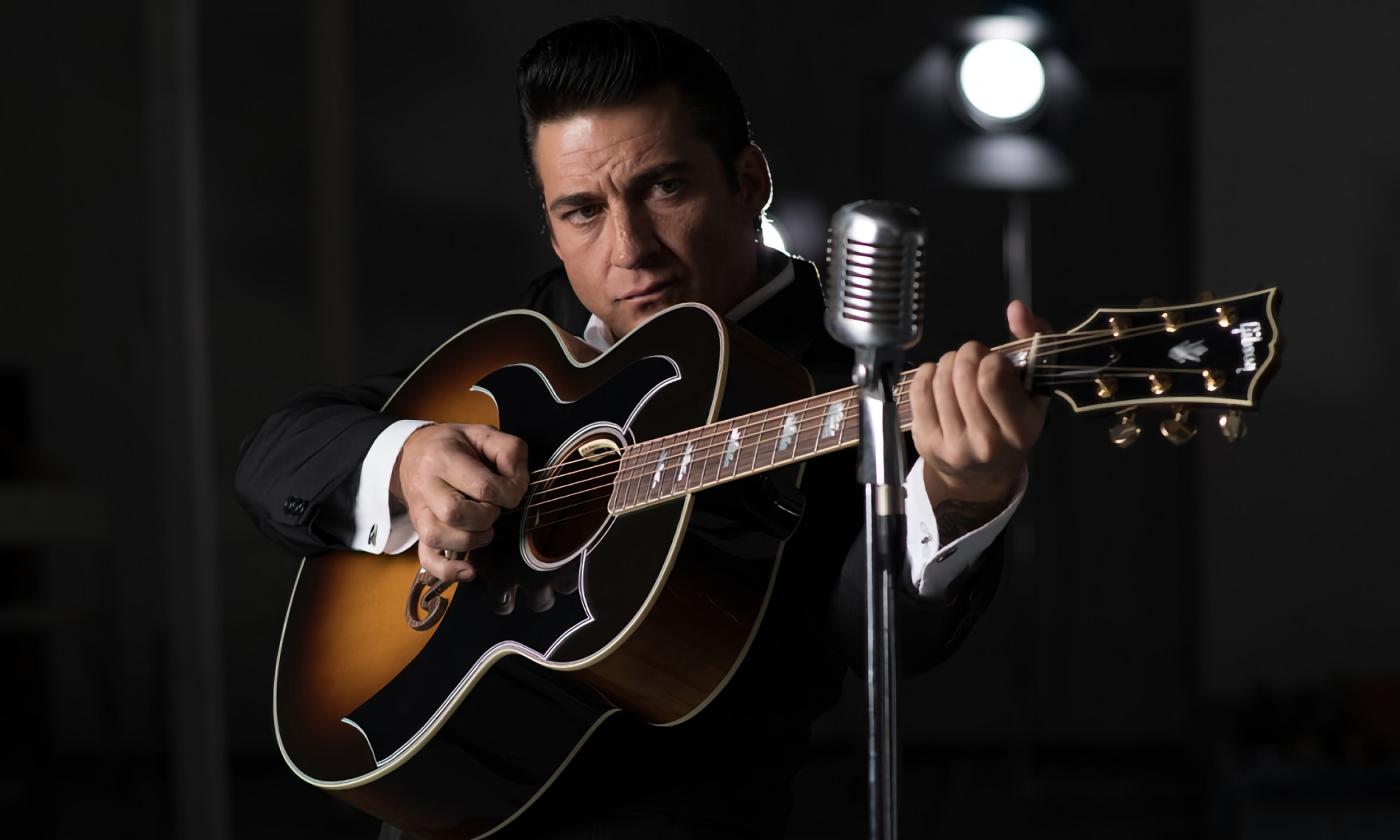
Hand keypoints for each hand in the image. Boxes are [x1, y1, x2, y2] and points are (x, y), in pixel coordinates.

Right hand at [391, 423, 528, 582]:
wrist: (414, 452)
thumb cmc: (454, 445)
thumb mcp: (484, 433)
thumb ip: (509, 450)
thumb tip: (517, 482)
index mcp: (443, 458)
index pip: (482, 486)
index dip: (508, 494)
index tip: (511, 490)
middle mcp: (426, 486)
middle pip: (456, 513)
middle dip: (486, 516)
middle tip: (493, 507)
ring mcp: (419, 512)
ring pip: (438, 537)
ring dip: (471, 540)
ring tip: (484, 529)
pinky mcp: (419, 531)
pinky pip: (426, 559)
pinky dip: (448, 571)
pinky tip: (469, 570)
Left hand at [909, 300, 1049, 510]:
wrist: (984, 474)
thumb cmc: (1012, 425)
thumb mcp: (1035, 388)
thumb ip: (1034, 341)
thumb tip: (1016, 309)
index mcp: (1019, 428)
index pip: (991, 377)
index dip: (990, 358)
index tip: (994, 362)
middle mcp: (986, 442)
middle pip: (962, 374)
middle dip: (968, 354)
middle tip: (974, 358)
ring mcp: (953, 445)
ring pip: (940, 379)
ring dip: (949, 363)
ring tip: (959, 369)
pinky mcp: (926, 442)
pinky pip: (919, 390)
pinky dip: (928, 373)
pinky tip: (939, 377)